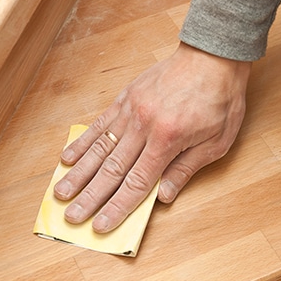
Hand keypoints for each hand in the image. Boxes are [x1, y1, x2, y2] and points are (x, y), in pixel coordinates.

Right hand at [54, 42, 251, 232]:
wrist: (213, 55)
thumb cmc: (220, 99)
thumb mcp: (217, 141)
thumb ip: (186, 169)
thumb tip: (162, 197)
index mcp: (168, 139)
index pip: (136, 183)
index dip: (116, 207)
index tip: (100, 225)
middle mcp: (143, 125)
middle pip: (111, 169)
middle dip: (90, 197)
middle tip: (71, 216)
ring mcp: (131, 110)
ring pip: (99, 148)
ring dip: (78, 173)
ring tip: (60, 192)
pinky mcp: (125, 98)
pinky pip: (99, 124)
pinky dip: (82, 142)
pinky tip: (67, 157)